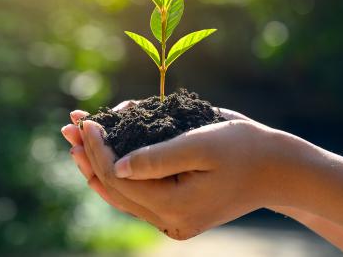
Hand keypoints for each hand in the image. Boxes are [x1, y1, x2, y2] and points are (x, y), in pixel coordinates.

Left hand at [61, 103, 290, 238]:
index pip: (120, 178)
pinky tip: (101, 155)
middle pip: (114, 188)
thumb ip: (158, 156)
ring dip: (96, 164)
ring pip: (122, 194)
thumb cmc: (243, 148)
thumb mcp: (202, 144)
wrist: (275, 169)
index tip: (87, 121)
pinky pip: (136, 194)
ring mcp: (172, 219)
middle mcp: (170, 220)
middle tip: (67, 127)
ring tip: (75, 140)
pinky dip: (117, 172)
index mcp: (176, 206)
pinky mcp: (175, 211)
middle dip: (89, 155)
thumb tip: (116, 164)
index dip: (98, 150)